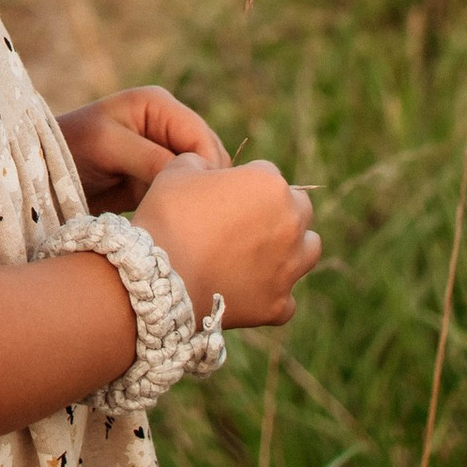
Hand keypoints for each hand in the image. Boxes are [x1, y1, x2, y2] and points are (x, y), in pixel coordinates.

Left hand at [58, 87, 230, 205]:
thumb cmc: (69, 150)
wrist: (41, 175)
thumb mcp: (109, 146)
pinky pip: (182, 193)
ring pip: (199, 178)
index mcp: (158, 104)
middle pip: (208, 158)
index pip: (202, 138)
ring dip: (190, 197)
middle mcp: (166, 124)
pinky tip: (167, 219)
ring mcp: (163, 151)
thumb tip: (192, 177)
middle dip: (201, 184)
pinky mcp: (157, 177)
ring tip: (176, 218)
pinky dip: (179, 206)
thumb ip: (151, 158)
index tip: (194, 201)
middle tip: (190, 215)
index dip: (206, 168)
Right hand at [135, 152, 321, 330]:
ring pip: (309, 250)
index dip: (244, 182)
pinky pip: (287, 297)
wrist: (157, 279)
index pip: (267, 173)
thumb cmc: (167, 217)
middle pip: (299, 208)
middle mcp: (290, 224)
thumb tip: (210, 170)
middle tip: (244, 222)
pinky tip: (247, 289)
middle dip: (277, 210)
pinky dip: (272, 293)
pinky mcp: (278, 305)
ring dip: (291, 247)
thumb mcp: (178, 169)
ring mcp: (289, 268)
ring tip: (258, 253)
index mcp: (270, 184)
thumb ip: (203, 161)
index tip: (224, 194)